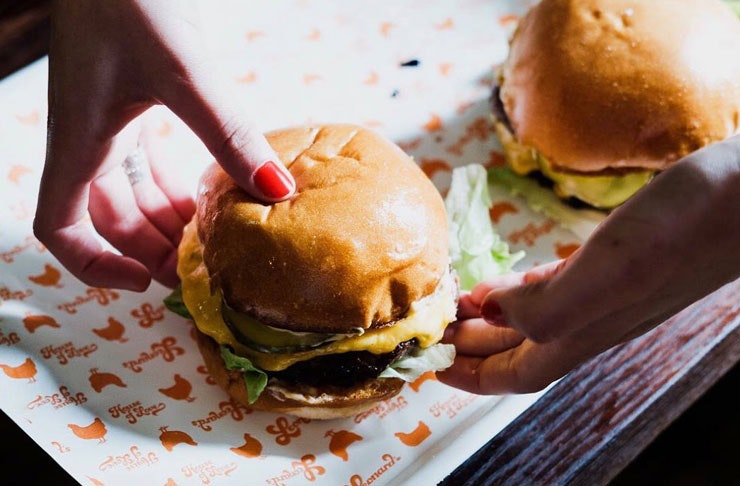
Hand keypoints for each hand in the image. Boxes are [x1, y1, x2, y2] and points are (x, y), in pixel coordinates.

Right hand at [34, 0, 294, 291]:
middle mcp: (88, 141)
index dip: (93, 266)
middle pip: (111, 220)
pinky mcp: (132, 106)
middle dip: (150, 252)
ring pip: (131, 194)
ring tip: (210, 246)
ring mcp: (109, 124)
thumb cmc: (129, 3)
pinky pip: (147, 164)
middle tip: (200, 273)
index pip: (58, 228)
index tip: (141, 281)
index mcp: (78, 143)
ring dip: (166, 223)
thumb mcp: (183, 75)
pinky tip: (210, 198)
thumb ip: (228, 134)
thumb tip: (276, 191)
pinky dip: (175, 188)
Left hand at [439, 135, 739, 393]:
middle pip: (516, 350)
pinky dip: (519, 290)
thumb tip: (488, 314)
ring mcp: (604, 292)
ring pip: (531, 320)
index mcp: (582, 333)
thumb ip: (545, 308)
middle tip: (431, 326)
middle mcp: (590, 320)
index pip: (512, 375)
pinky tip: (506, 279)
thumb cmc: (683, 230)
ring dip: (489, 318)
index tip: (430, 366)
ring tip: (455, 302)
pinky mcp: (614, 261)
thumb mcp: (608, 273)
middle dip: (469, 345)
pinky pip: (552, 289)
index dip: (469, 377)